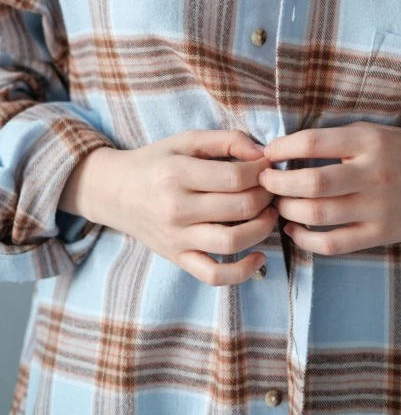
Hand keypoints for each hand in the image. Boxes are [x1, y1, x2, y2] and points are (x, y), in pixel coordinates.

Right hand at [60, 129, 277, 284]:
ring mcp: (176, 239)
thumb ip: (225, 139)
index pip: (235, 177)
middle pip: (240, 207)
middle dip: (267, 196)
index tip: (267, 166)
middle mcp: (176, 209)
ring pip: (233, 242)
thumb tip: (262, 153)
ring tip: (269, 213)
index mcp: (177, 174)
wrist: (114, 192)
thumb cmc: (155, 162)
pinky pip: (214, 275)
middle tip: (272, 188)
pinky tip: (259, 255)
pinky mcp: (177, 259)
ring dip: (263, 228)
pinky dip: (243, 271)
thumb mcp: (185, 140)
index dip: (261, 172)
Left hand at [259, 121, 400, 255]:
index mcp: (368, 142)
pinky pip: (333, 244)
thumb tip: (284, 148)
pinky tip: (294, 230)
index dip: (281, 148)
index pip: (312, 143)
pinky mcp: (380, 235)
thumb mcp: (372, 132)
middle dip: (277, 182)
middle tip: (264, 180)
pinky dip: (305, 240)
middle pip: (311, 182)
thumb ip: (334, 139)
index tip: (268, 153)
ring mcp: (377, 208)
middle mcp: (372, 174)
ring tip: (277, 203)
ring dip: (287, 210)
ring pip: (317, 215)